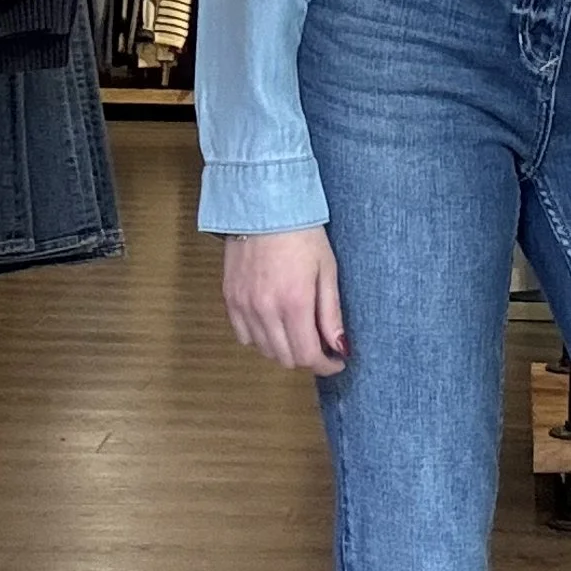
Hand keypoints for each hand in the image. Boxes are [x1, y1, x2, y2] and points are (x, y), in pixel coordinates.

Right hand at [223, 228, 347, 372]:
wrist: (263, 205)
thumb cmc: (301, 233)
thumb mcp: (326, 270)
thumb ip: (331, 313)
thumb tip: (340, 347)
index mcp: (295, 303)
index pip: (308, 356)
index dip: (325, 365)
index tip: (336, 361)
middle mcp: (266, 310)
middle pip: (286, 358)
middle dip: (308, 358)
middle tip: (321, 345)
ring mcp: (244, 306)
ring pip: (264, 351)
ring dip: (284, 350)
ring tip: (298, 332)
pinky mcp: (230, 299)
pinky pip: (244, 336)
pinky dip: (260, 339)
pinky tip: (273, 324)